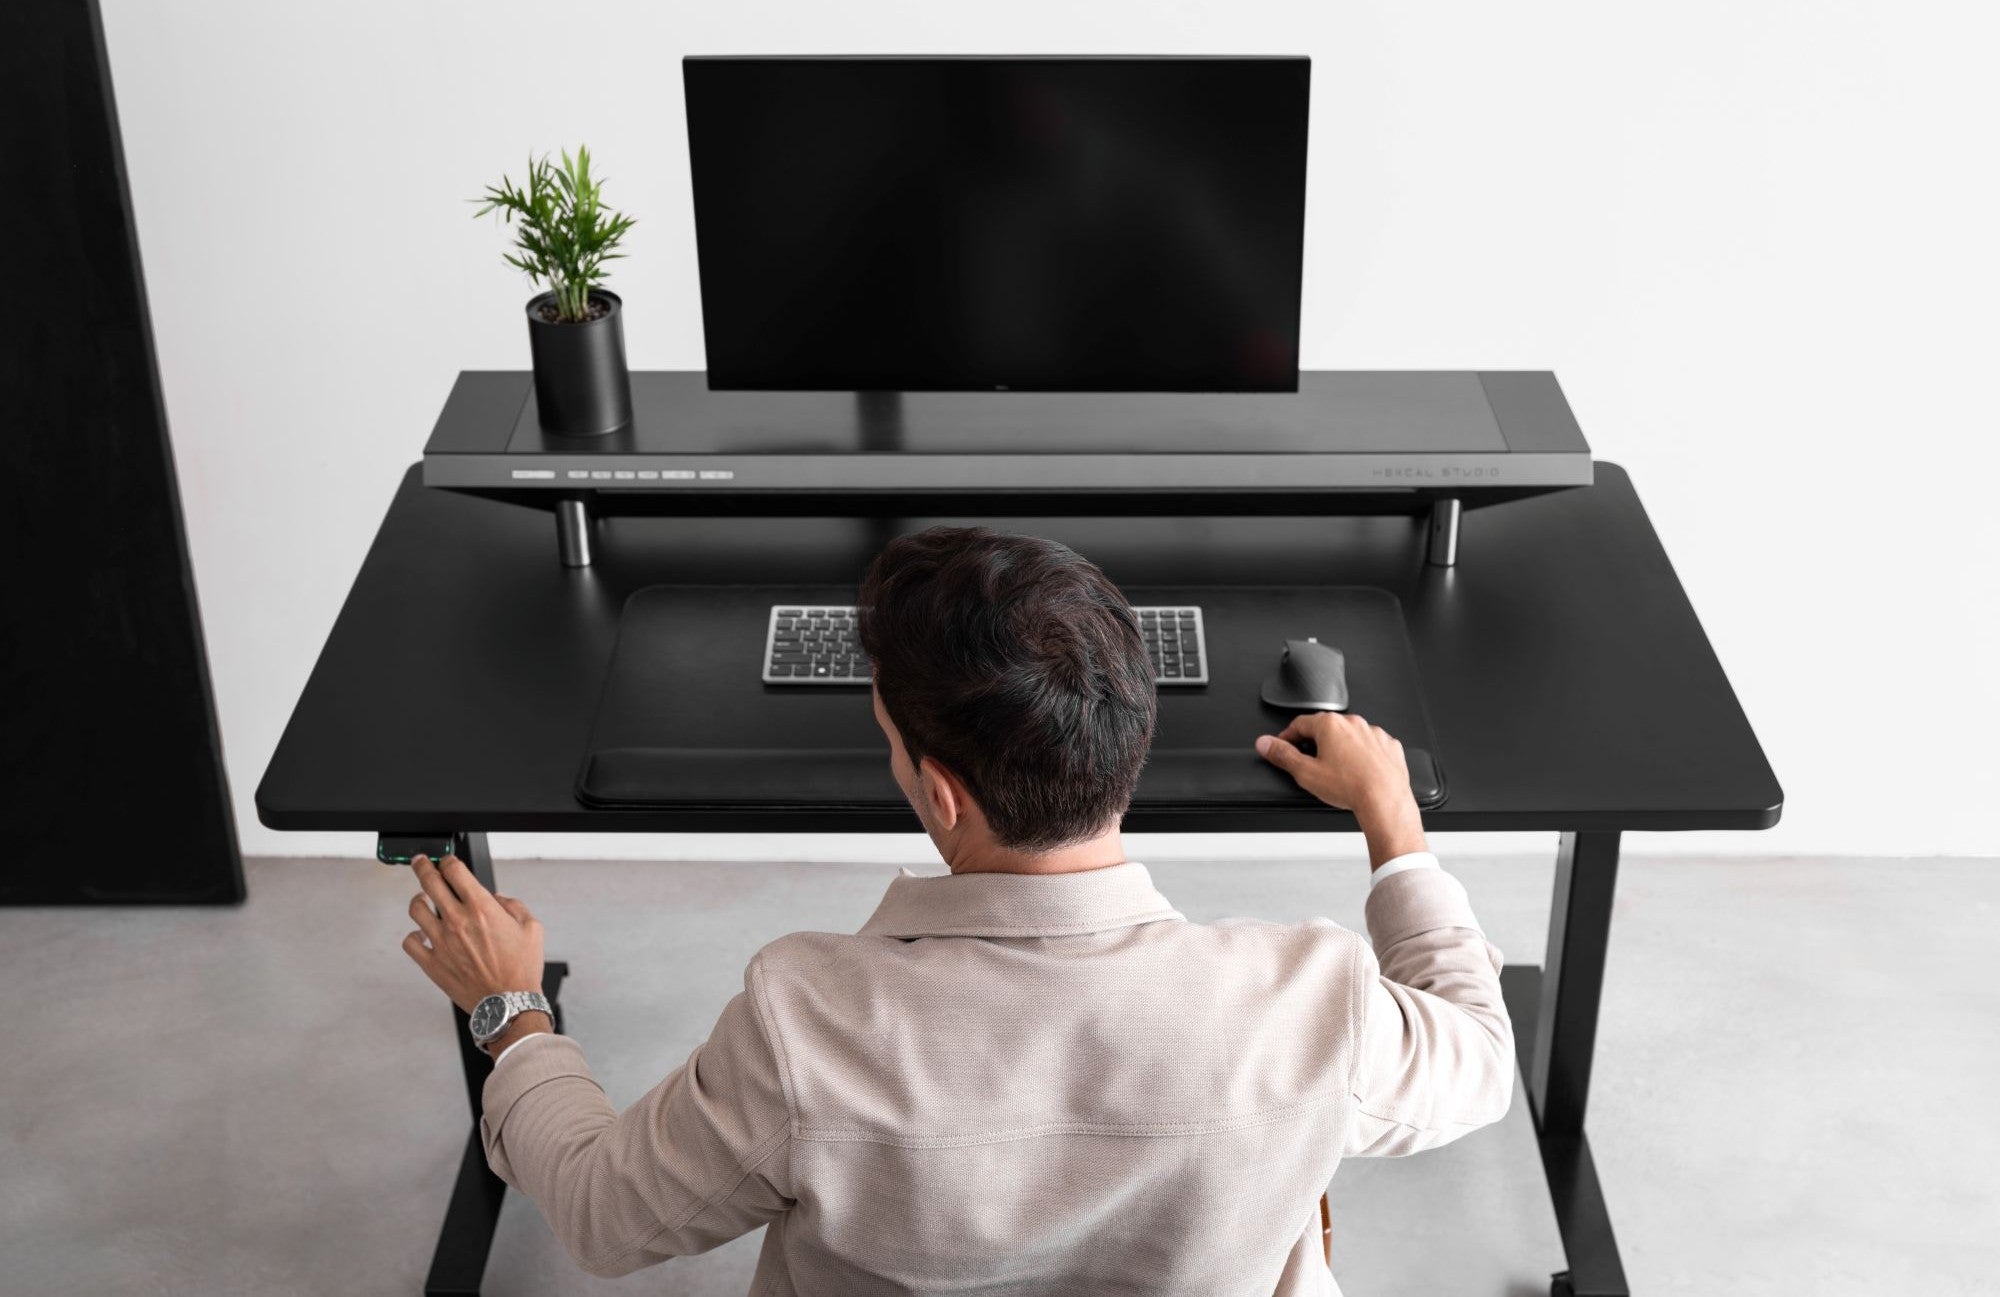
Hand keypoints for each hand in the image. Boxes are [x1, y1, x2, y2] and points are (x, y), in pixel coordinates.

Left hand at [402, 854, 544, 1013]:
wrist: (508, 1004)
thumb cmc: (521, 969)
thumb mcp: (532, 928)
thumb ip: (513, 905)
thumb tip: (497, 898)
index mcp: (482, 908)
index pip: (454, 870)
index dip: (449, 861)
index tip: (448, 862)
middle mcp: (457, 921)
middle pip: (429, 882)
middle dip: (423, 866)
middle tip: (421, 863)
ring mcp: (441, 942)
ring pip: (416, 909)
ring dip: (418, 899)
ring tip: (422, 899)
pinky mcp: (432, 963)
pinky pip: (410, 942)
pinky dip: (413, 936)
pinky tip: (421, 934)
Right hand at [1256, 713, 1426, 867]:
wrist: (1385, 800)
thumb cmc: (1351, 787)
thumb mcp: (1306, 773)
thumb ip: (1282, 755)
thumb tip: (1266, 743)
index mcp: (1330, 725)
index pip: (1300, 723)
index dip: (1288, 736)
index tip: (1284, 745)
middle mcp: (1353, 723)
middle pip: (1326, 728)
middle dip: (1314, 742)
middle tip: (1309, 762)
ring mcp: (1373, 733)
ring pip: (1350, 736)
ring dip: (1340, 748)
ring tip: (1336, 771)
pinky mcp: (1389, 745)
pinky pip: (1370, 745)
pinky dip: (1363, 755)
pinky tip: (1358, 772)